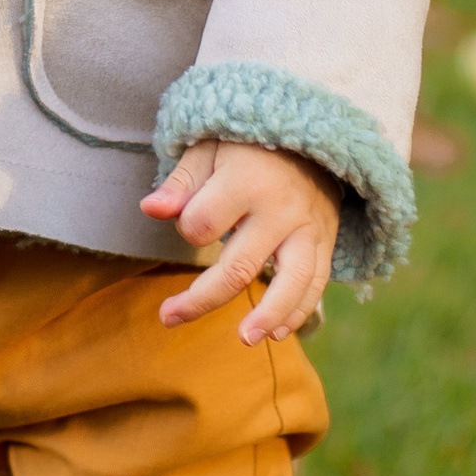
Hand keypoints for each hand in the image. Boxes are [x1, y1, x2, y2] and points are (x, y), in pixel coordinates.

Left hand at [143, 140, 338, 343]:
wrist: (308, 135)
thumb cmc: (246, 146)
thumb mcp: (209, 150)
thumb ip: (181, 182)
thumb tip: (150, 210)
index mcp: (245, 181)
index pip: (201, 225)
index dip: (186, 230)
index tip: (188, 221)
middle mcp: (280, 208)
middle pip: (238, 266)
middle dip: (200, 299)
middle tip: (168, 318)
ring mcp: (307, 227)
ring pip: (291, 282)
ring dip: (267, 316)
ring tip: (245, 341)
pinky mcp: (325, 241)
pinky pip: (317, 282)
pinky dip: (299, 311)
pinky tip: (278, 333)